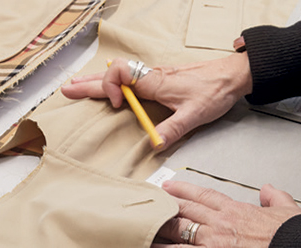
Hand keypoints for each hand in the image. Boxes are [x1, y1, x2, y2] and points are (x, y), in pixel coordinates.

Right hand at [61, 53, 252, 149]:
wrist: (232, 75)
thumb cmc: (214, 90)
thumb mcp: (194, 115)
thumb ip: (172, 129)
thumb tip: (153, 145)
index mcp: (155, 82)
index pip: (120, 74)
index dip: (110, 87)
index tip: (116, 105)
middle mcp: (151, 76)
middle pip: (112, 75)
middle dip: (88, 83)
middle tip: (68, 89)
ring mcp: (154, 76)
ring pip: (119, 75)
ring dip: (97, 80)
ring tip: (78, 86)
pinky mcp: (160, 78)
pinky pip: (128, 76)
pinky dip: (112, 80)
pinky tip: (109, 86)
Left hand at [153, 181, 300, 247]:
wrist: (299, 246)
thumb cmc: (292, 234)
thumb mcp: (286, 209)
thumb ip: (274, 197)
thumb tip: (268, 189)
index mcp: (235, 210)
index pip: (203, 195)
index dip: (183, 189)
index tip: (169, 185)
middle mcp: (220, 223)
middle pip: (184, 210)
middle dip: (164, 207)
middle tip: (148, 203)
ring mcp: (213, 242)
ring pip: (179, 231)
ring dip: (160, 229)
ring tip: (144, 227)